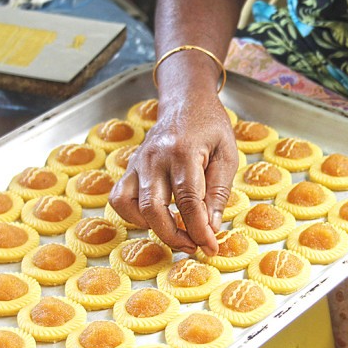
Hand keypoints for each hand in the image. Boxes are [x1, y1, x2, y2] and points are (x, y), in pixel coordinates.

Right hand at [109, 93, 237, 255]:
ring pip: (132, 207)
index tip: (211, 246)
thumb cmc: (210, 126)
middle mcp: (155, 157)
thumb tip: (211, 227)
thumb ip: (218, 191)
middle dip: (175, 236)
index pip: (188, 200)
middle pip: (155, 209)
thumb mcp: (227, 154)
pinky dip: (134, 217)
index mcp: (183, 151)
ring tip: (179, 237)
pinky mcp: (130, 168)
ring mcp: (138, 162)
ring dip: (154, 230)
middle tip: (196, 247)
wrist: (185, 101)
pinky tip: (155, 220)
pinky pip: (120, 199)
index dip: (199, 229)